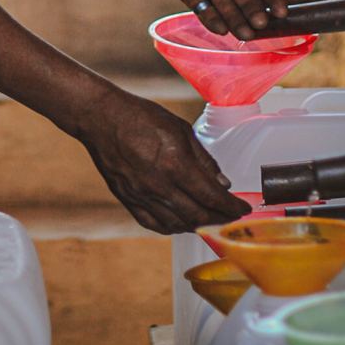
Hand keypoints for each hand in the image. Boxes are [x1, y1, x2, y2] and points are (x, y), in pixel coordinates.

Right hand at [79, 90, 250, 233]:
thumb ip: (203, 159)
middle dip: (220, 219)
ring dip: (198, 225)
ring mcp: (141, 196)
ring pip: (177, 224)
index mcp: (175, 165)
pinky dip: (172, 227)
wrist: (100, 118)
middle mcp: (158, 186)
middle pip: (198, 216)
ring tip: (210, 219)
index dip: (232, 207)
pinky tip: (182, 221)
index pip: (212, 197)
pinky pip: (154, 224)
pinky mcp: (127, 199)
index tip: (244, 209)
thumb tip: (222, 184)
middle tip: (231, 217)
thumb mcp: (180, 130)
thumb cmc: (140, 117)